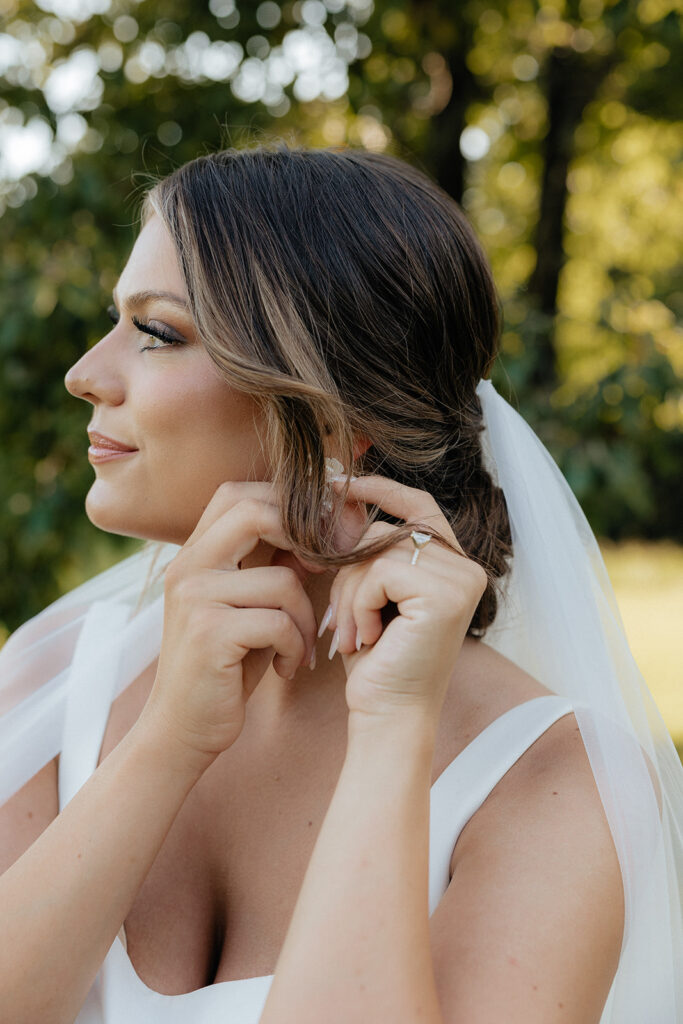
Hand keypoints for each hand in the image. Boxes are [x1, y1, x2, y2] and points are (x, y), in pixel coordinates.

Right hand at [140, 480, 330, 771]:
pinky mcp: (209, 633)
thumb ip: (271, 564)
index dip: (289, 504)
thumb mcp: (247, 605)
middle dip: (305, 539)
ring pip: (283, 581)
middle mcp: (188, 566)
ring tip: (300, 648)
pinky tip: (288, 668)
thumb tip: (323, 526)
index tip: (324, 537)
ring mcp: (195, 597)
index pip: (240, 493)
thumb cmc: (224, 665)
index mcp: (194, 553)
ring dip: (306, 620)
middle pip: (256, 512)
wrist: (180, 730)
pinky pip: (279, 622)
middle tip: (326, 573)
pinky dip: (296, 648)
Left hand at [322, 475, 487, 724]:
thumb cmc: (376, 660)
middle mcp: (467, 569)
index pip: (418, 506)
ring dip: (349, 594)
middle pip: (386, 532)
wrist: (386, 715)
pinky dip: (358, 605)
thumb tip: (339, 496)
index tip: (339, 485)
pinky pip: (378, 572)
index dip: (380, 489)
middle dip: (348, 572)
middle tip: (343, 622)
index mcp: (454, 566)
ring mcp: (461, 580)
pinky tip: (368, 639)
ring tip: (354, 635)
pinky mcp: (446, 595)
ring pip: (377, 552)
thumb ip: (369, 552)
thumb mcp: (371, 595)